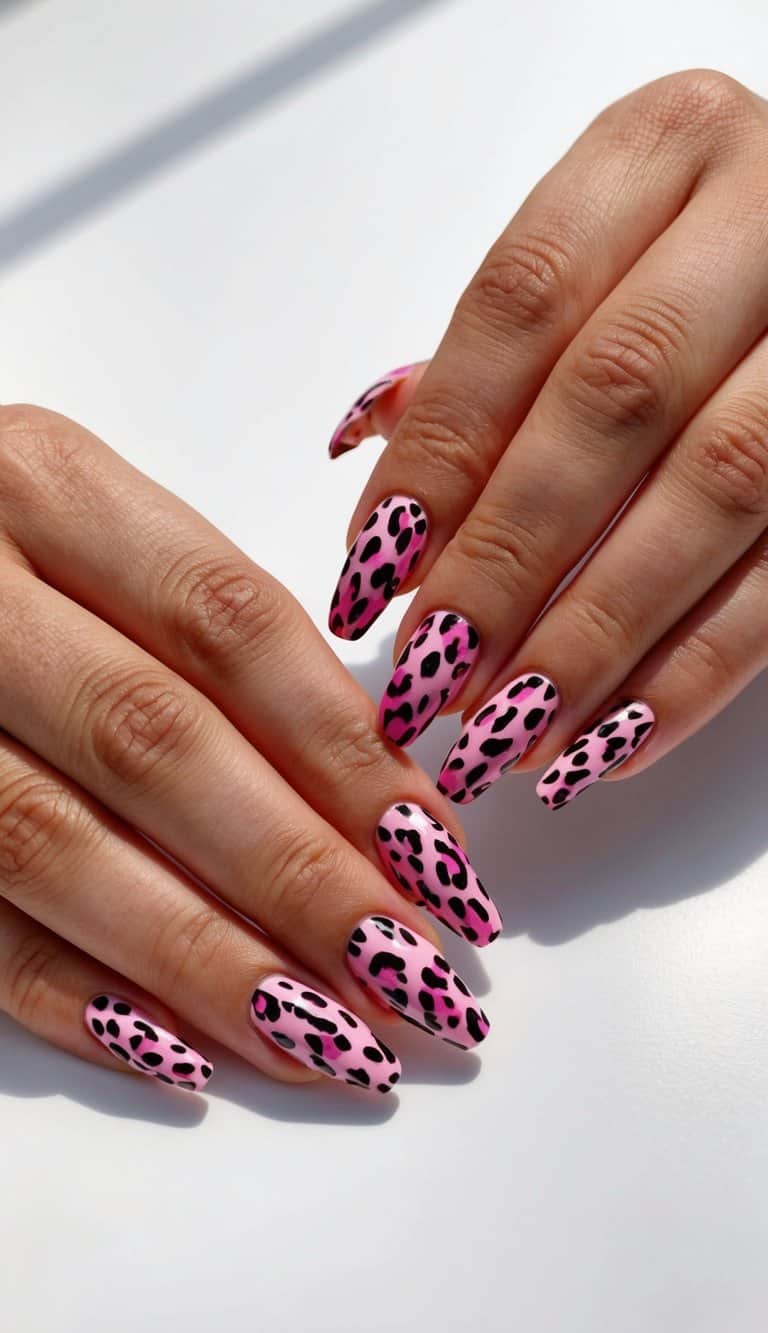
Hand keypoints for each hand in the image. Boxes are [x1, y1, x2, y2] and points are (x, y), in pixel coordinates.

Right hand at [0, 404, 496, 1096]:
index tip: (439, 861)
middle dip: (296, 876)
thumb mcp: (107, 534)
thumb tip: (387, 796)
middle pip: (153, 743)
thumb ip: (224, 637)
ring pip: (52, 844)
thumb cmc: (7, 548)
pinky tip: (184, 1057)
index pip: (229, 625)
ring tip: (333, 1042)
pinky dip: (74, 996)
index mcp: (46, 486)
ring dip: (206, 961)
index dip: (344, 751)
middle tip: (414, 978)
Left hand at [327, 68, 767, 809]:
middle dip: (509, 560)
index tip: (374, 572)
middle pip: (613, 402)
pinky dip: (694, 673)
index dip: (441, 450)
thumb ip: (488, 355)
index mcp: (666, 150)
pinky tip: (605, 744)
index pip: (521, 305)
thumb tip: (361, 447)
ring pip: (716, 491)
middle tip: (431, 678)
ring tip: (503, 735)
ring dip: (595, 635)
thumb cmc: (690, 264)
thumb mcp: (593, 257)